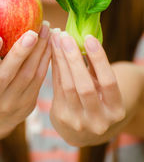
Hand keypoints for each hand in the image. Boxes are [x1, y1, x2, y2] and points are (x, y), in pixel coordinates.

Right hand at [0, 0, 50, 140]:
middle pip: (6, 74)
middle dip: (20, 52)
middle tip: (32, 32)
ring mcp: (9, 103)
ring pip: (27, 75)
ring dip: (39, 52)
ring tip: (46, 30)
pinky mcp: (27, 103)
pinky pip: (39, 79)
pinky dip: (46, 60)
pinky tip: (51, 43)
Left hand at [50, 30, 125, 146]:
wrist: (85, 130)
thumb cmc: (99, 99)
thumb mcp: (104, 87)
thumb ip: (97, 68)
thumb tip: (85, 37)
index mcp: (116, 110)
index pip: (108, 82)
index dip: (99, 59)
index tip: (89, 37)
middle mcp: (98, 120)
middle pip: (84, 85)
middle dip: (73, 58)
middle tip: (65, 36)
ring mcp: (78, 122)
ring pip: (67, 85)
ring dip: (60, 59)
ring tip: (56, 39)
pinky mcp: (61, 117)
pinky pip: (56, 87)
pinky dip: (55, 67)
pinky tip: (52, 51)